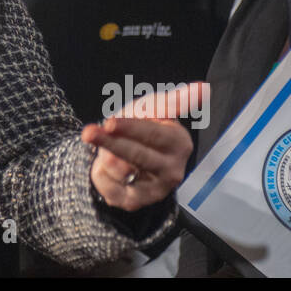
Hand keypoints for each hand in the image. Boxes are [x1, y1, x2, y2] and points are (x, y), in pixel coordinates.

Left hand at [82, 82, 202, 211]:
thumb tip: (202, 87)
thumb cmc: (146, 125)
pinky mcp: (136, 203)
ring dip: (104, 155)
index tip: (110, 122)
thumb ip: (174, 100)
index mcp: (179, 143)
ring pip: (120, 171)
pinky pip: (110, 189)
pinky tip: (106, 166)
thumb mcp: (155, 108)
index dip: (130, 128)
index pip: (152, 134)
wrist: (132, 156)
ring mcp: (156, 190)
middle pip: (137, 155)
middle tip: (88, 133)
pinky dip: (100, 173)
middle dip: (110, 143)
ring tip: (109, 147)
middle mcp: (173, 171)